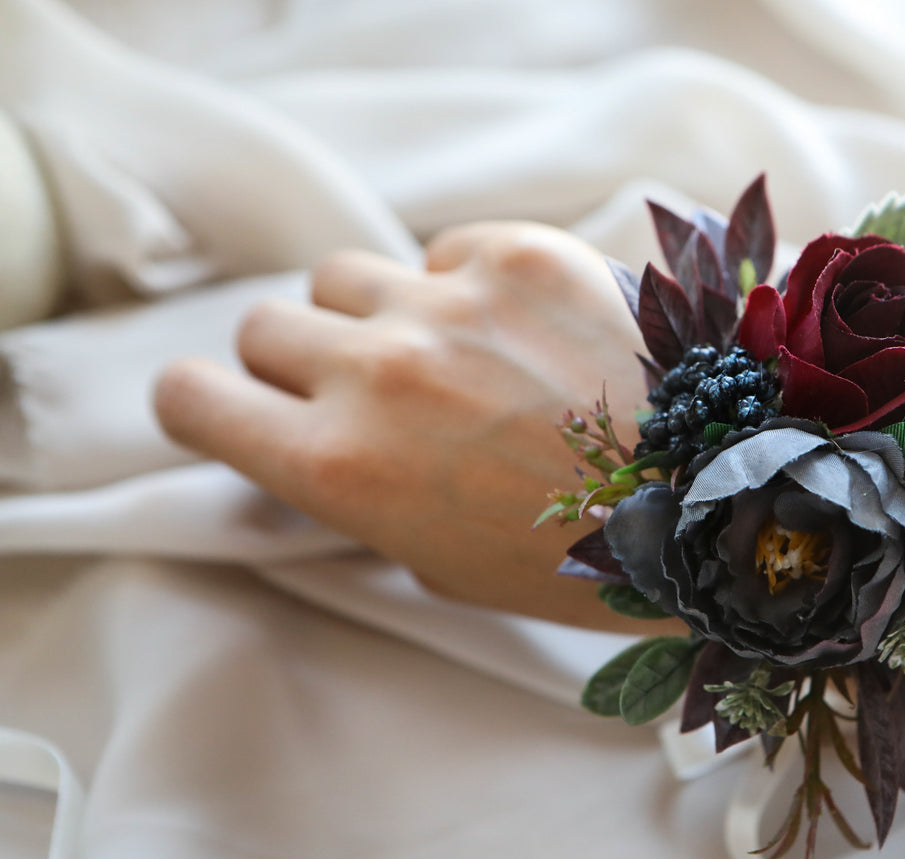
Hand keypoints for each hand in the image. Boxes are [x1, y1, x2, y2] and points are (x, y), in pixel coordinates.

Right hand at [154, 222, 662, 629]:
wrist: (715, 501)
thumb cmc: (580, 562)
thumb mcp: (441, 564)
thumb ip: (364, 498)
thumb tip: (328, 449)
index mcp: (341, 470)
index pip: (189, 398)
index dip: (207, 404)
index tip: (241, 410)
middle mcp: (376, 374)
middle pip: (262, 327)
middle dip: (299, 362)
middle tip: (366, 393)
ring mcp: (447, 304)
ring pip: (341, 274)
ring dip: (372, 311)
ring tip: (445, 353)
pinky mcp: (520, 255)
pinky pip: (445, 248)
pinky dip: (462, 283)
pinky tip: (518, 327)